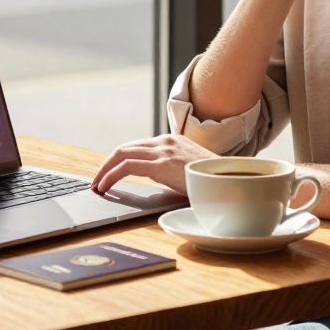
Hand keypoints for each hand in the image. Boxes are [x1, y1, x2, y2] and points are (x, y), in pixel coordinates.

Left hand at [89, 134, 215, 194]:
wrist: (232, 178)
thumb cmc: (213, 179)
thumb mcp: (189, 169)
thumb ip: (173, 170)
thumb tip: (158, 181)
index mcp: (172, 141)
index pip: (137, 147)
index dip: (119, 160)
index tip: (109, 172)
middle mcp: (165, 141)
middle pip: (125, 148)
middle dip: (107, 164)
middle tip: (97, 179)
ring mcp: (163, 151)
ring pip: (122, 154)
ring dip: (105, 170)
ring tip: (97, 185)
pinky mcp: (161, 164)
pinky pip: (127, 167)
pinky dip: (111, 176)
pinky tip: (105, 187)